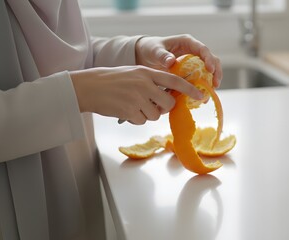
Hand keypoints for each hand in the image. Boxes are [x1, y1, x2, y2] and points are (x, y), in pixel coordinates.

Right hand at [70, 66, 203, 124]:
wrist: (87, 87)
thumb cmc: (112, 80)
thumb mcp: (134, 73)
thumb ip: (152, 82)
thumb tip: (169, 96)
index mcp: (147, 72)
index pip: (174, 80)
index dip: (190, 89)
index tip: (201, 95)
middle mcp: (144, 84)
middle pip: (168, 103)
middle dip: (164, 108)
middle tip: (153, 104)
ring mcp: (137, 98)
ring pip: (155, 115)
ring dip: (147, 114)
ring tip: (132, 104)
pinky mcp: (130, 111)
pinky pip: (142, 120)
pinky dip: (136, 118)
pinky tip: (125, 110)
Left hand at [135, 35, 222, 87]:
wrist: (146, 56)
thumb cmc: (151, 49)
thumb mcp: (154, 51)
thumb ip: (162, 55)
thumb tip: (171, 61)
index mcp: (188, 42)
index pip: (203, 49)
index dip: (209, 59)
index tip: (210, 70)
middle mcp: (194, 51)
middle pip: (212, 60)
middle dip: (216, 72)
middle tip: (215, 85)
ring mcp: (194, 62)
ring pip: (209, 71)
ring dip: (212, 82)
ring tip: (209, 94)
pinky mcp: (192, 72)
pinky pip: (201, 79)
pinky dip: (202, 88)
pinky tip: (201, 99)